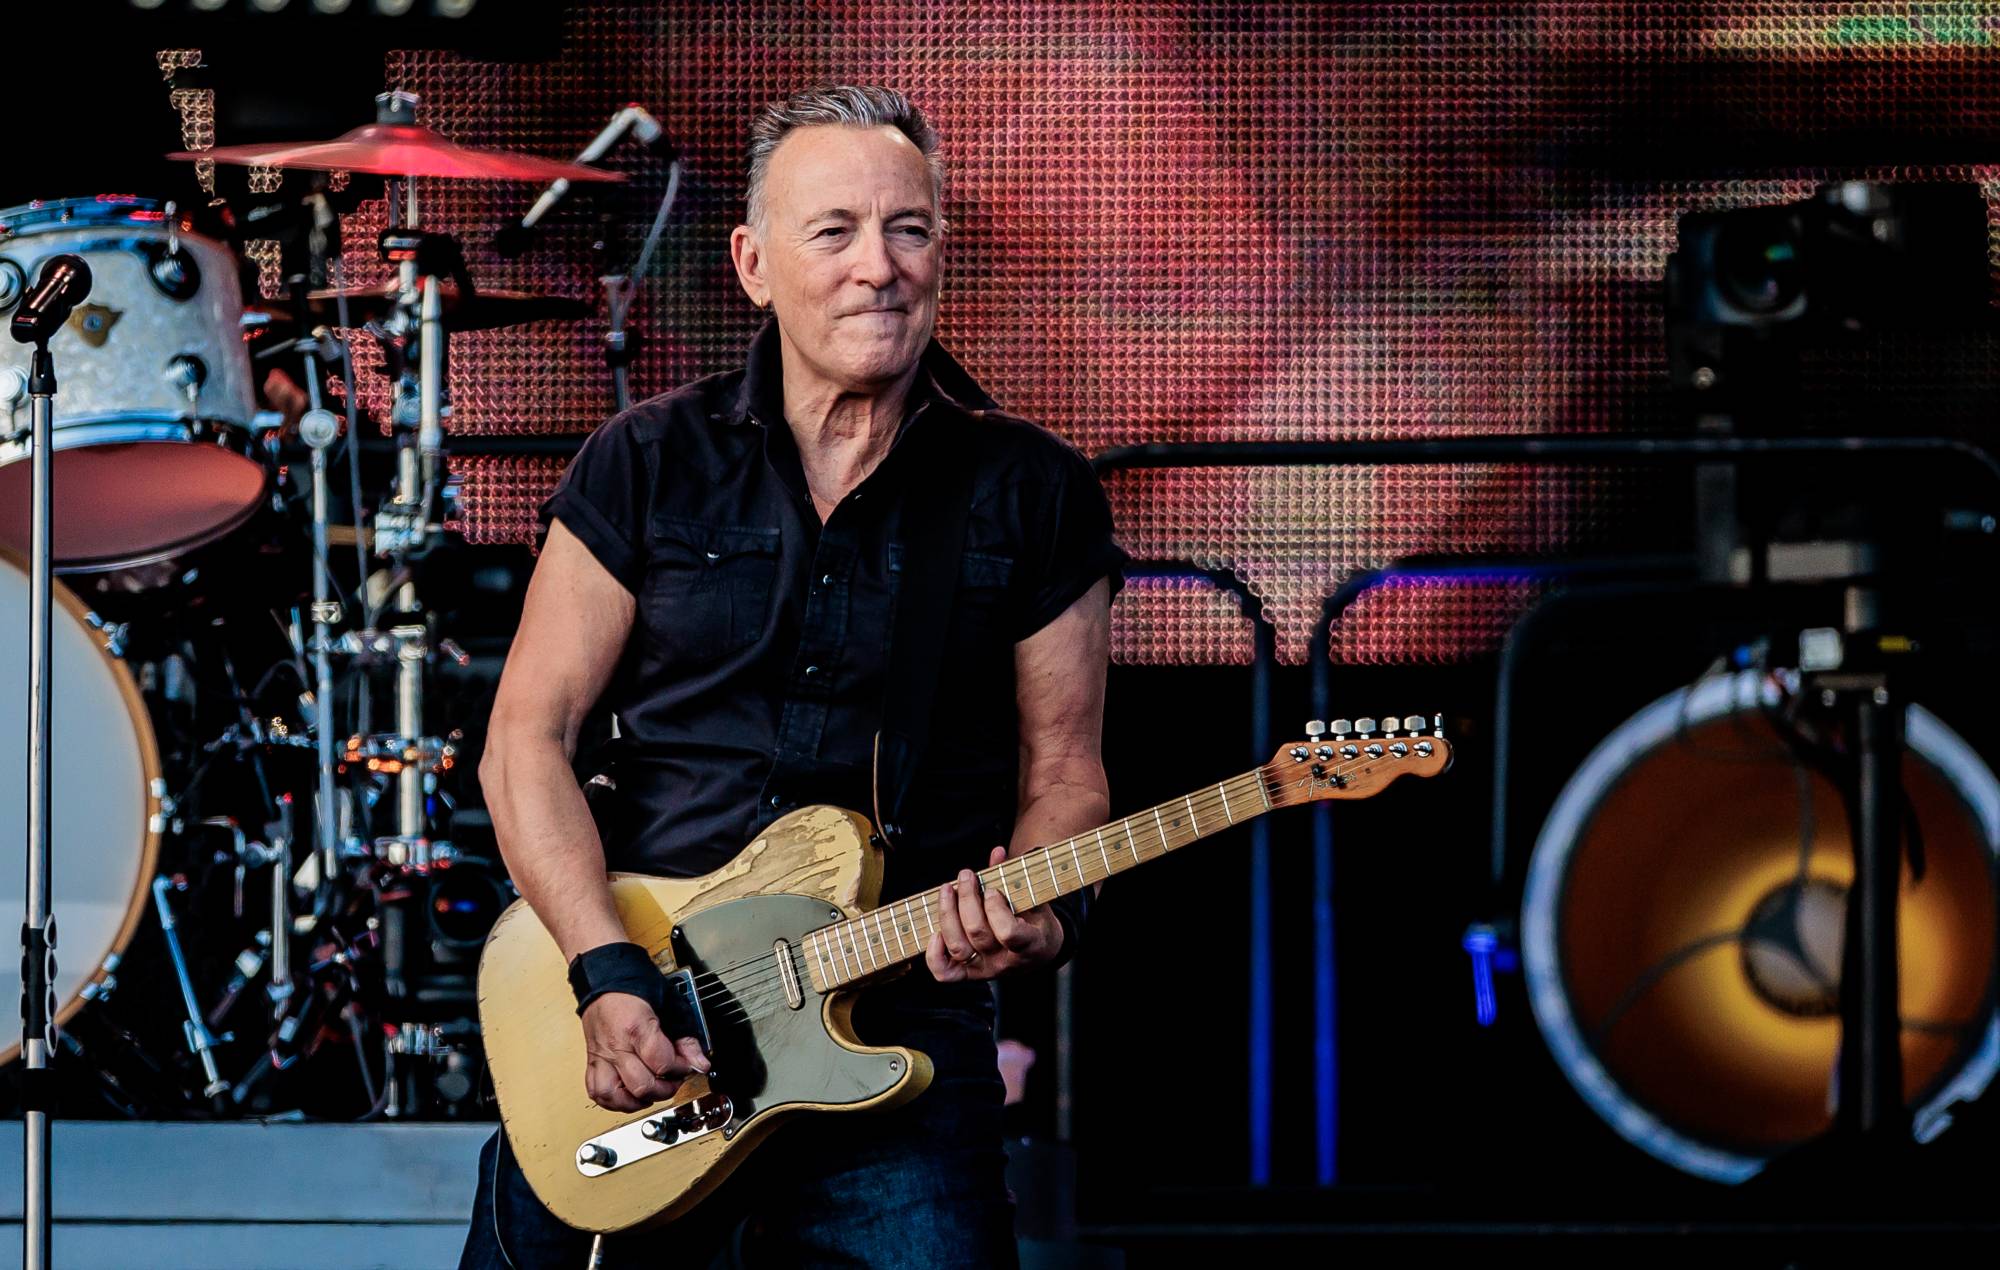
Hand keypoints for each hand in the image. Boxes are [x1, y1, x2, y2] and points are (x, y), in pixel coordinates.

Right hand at [580, 992, 709, 1111]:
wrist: (603, 974)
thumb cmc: (633, 983)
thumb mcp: (670, 1002)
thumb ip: (685, 1035)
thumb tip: (699, 1061)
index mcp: (636, 1027)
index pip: (662, 1063)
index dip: (682, 1068)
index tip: (689, 1064)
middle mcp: (615, 1045)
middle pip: (641, 1085)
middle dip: (665, 1088)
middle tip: (674, 1078)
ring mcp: (601, 1055)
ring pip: (615, 1096)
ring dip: (638, 1101)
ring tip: (652, 1091)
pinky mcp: (592, 1059)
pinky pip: (597, 1092)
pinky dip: (614, 1101)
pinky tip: (629, 1094)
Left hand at [925, 846, 1064, 982]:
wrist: (1038, 951)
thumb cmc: (1034, 920)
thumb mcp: (1032, 898)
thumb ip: (1012, 876)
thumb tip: (997, 852)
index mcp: (1030, 944)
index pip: (1009, 933)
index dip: (996, 908)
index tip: (992, 889)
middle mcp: (1005, 961)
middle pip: (978, 933)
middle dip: (967, 899)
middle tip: (966, 876)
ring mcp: (985, 969)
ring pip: (958, 947)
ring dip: (947, 914)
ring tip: (947, 889)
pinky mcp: (968, 973)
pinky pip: (945, 973)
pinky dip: (934, 954)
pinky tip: (935, 931)